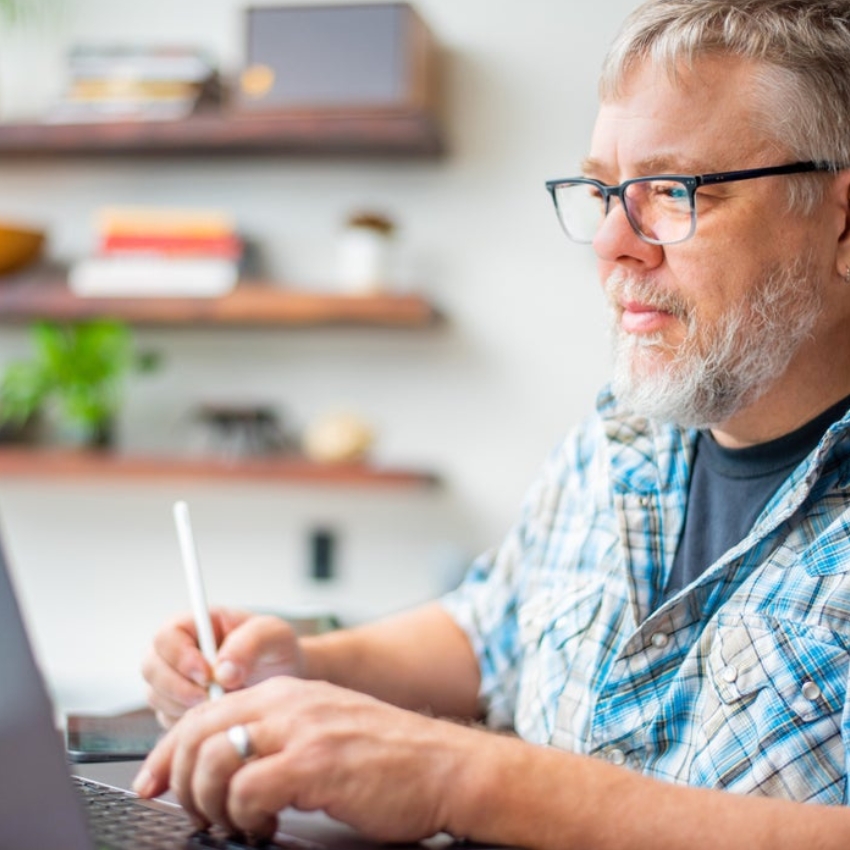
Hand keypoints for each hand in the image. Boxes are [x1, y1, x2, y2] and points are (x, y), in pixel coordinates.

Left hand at [133, 677, 478, 843]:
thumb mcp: (326, 727)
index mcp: (289, 691)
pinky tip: (263, 827)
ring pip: (214, 761)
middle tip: (191, 811)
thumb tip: (225, 767)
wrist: (445, 765)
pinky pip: (247, 791)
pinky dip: (242, 817)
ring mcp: (302, 730)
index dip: (167, 752)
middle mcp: (290, 702)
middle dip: (178, 779)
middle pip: (197, 731)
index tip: (151, 783)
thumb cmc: (390, 756)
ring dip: (209, 803)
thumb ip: (278, 735)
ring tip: (231, 823)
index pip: (205, 711)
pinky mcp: (315, 764)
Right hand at [141, 609, 302, 727]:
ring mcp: (173, 680)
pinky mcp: (176, 707)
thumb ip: (250, 643)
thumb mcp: (273, 635)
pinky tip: (214, 717)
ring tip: (219, 705)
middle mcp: (178, 650)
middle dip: (176, 687)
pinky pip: (165, 719)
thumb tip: (222, 670)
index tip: (206, 674)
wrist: (284, 679)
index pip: (166, 636)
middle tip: (209, 697)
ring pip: (155, 695)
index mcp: (197, 624)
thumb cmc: (276, 650)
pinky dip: (185, 723)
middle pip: (151, 667)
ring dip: (182, 706)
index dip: (179, 656)